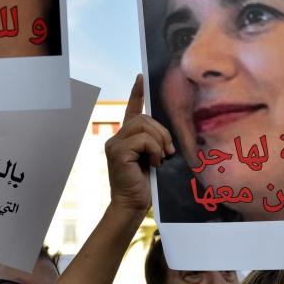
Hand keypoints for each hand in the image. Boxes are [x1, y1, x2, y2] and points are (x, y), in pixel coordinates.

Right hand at [104, 75, 173, 212]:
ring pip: (145, 127)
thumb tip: (167, 136)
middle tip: (168, 152)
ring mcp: (115, 144)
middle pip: (145, 118)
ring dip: (160, 142)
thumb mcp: (153, 159)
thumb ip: (155, 143)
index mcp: (126, 138)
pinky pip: (144, 140)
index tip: (141, 76)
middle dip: (162, 133)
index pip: (132, 109)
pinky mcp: (118, 152)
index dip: (137, 92)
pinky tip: (154, 164)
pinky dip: (155, 151)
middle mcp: (117, 138)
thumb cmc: (145, 186)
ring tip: (161, 159)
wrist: (132, 206)